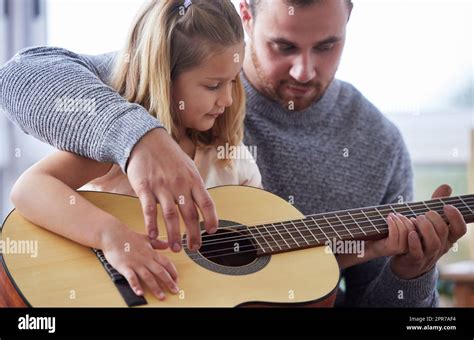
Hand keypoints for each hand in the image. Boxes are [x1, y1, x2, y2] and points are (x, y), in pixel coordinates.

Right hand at [101, 225, 178, 299]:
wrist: (112, 234)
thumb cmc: (128, 237)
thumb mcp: (146, 238)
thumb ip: (157, 243)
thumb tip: (167, 245)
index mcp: (151, 252)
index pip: (166, 263)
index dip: (172, 271)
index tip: (176, 279)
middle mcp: (145, 259)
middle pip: (160, 271)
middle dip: (169, 282)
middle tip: (175, 290)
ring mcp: (135, 263)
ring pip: (148, 277)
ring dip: (156, 287)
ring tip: (161, 296)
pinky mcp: (124, 266)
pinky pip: (131, 278)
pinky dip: (136, 286)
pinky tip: (140, 293)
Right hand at [127, 128, 217, 251]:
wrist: (145, 139)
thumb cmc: (168, 155)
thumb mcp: (188, 166)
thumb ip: (195, 185)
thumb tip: (204, 204)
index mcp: (193, 179)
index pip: (207, 203)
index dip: (211, 218)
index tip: (212, 231)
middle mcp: (180, 184)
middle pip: (190, 214)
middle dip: (194, 234)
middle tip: (194, 248)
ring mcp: (162, 186)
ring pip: (171, 216)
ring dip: (174, 235)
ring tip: (175, 248)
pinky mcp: (145, 187)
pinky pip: (149, 210)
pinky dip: (152, 224)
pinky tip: (153, 236)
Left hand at [366, 213, 411, 258]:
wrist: (370, 247)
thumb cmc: (382, 237)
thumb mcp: (396, 232)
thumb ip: (404, 227)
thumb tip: (412, 217)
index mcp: (410, 244)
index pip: (416, 230)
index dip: (413, 222)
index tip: (405, 216)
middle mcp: (407, 248)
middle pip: (411, 229)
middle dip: (404, 219)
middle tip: (396, 214)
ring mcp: (400, 248)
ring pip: (403, 230)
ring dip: (397, 219)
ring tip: (391, 215)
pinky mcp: (391, 247)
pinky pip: (394, 232)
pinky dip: (391, 223)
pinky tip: (388, 219)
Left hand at [390, 184, 466, 279]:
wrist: (408, 264)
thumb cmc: (421, 238)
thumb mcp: (430, 221)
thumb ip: (437, 204)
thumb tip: (447, 186)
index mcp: (447, 237)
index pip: (460, 229)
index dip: (456, 217)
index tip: (446, 206)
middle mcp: (440, 246)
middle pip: (444, 232)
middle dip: (435, 219)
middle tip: (425, 213)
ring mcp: (428, 254)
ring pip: (434, 243)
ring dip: (425, 228)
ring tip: (416, 219)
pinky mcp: (414, 260)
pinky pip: (417, 253)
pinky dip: (414, 242)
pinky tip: (410, 233)